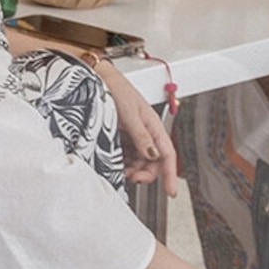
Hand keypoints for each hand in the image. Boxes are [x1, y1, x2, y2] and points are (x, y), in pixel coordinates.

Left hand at [93, 59, 180, 195]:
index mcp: (154, 126)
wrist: (97, 78)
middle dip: (146, 173)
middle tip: (132, 178)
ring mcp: (133, 135)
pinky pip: (127, 155)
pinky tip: (116, 163)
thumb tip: (153, 155)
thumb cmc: (116, 89)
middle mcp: (146, 132)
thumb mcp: (129, 113)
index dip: (170, 174)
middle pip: (153, 162)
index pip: (168, 154)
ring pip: (139, 160)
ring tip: (121, 170)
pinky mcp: (121, 136)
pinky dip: (123, 162)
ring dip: (133, 169)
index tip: (171, 191)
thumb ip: (141, 135)